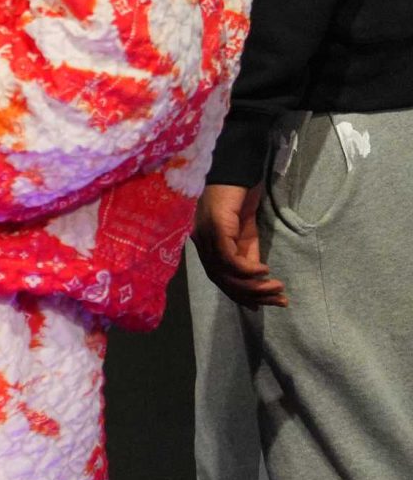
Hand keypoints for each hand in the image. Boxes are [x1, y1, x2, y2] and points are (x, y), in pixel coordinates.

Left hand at [193, 182, 285, 306]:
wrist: (238, 172)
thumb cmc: (241, 200)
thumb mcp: (246, 235)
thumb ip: (247, 257)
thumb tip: (256, 283)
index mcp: (206, 245)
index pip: (220, 278)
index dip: (240, 296)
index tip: (261, 307)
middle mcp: (201, 242)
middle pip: (221, 280)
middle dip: (251, 295)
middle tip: (278, 301)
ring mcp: (205, 234)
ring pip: (225, 273)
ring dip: (254, 286)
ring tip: (277, 289)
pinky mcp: (214, 227)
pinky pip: (229, 258)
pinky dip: (247, 269)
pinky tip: (265, 271)